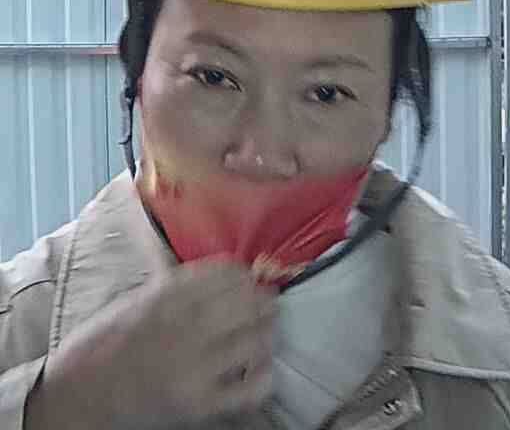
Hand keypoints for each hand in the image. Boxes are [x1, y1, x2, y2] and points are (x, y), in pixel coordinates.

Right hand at [25, 260, 274, 429]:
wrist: (76, 397)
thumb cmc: (104, 344)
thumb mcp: (136, 300)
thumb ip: (175, 285)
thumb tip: (220, 272)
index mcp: (169, 297)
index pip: (227, 273)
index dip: (246, 274)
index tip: (250, 278)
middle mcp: (185, 327)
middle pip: (249, 302)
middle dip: (264, 299)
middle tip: (267, 303)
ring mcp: (194, 367)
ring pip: (256, 339)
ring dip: (266, 332)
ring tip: (265, 331)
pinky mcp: (198, 405)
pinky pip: (250, 388)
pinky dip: (262, 376)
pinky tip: (258, 369)